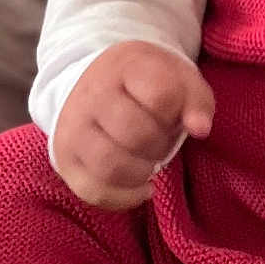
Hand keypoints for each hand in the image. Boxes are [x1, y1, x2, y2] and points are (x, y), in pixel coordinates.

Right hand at [52, 41, 214, 210]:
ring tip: (149, 163)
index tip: (171, 113)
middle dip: (159, 144)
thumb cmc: (147, 85)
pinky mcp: (64, 159)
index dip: (176, 113)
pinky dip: (124, 197)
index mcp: (125, 66)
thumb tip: (201, 129)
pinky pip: (94, 191)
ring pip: (111, 166)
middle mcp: (91, 94)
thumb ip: (197, 101)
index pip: (161, 96)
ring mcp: (72, 127)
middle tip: (159, 140)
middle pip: (136, 135)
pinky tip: (141, 187)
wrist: (97, 82)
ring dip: (142, 173)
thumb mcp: (179, 80)